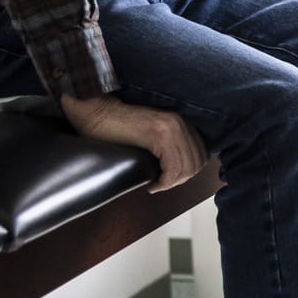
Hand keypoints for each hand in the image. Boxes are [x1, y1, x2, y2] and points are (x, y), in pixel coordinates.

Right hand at [59, 93, 209, 193]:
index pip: (200, 154)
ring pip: (187, 168)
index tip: (168, 178)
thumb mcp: (150, 135)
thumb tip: (179, 169)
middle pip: (197, 162)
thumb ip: (168, 145)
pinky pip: (173, 168)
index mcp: (181, 122)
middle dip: (180, 179)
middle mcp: (181, 123)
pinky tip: (152, 184)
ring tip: (156, 184)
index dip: (187, 172)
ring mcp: (172, 128)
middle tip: (161, 184)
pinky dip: (165, 182)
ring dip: (172, 182)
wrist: (97, 112)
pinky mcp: (160, 135)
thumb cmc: (116, 127)